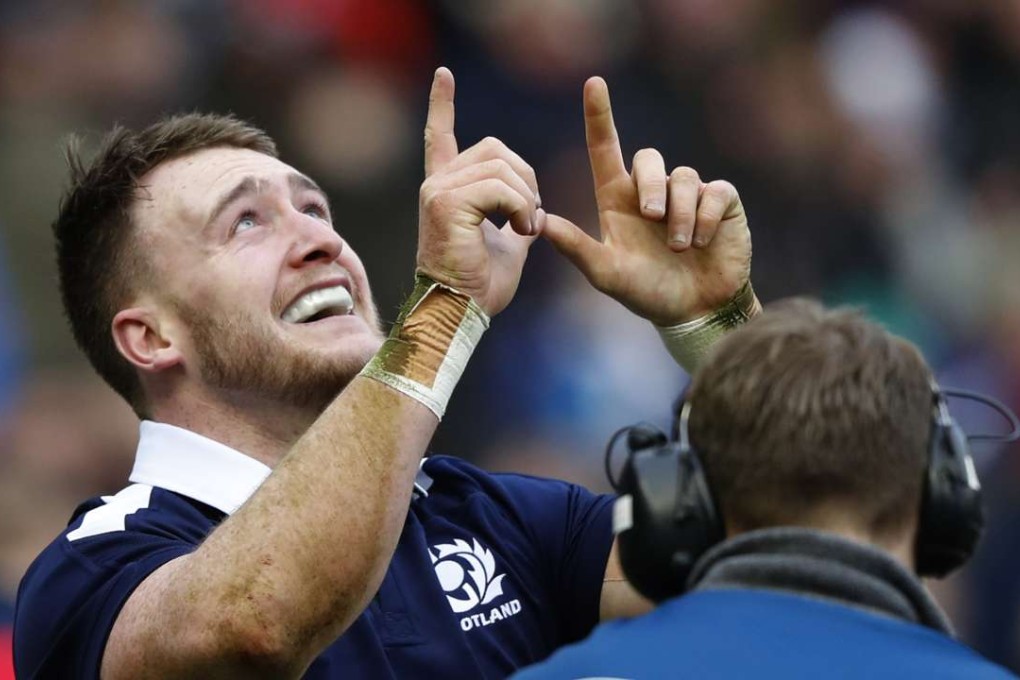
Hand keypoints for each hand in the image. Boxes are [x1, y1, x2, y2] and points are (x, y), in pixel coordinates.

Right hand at [417, 67, 542, 316]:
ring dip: (527, 199)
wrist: (458, 313)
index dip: (442, 105)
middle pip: (495, 149)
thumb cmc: (479, 289)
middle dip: (526, 178)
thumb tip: (536, 213)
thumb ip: (517, 221)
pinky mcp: (446, 203)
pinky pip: (500, 187)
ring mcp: (438, 191)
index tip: (443, 74)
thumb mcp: (507, 248)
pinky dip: (521, 208)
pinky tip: (522, 232)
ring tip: (526, 230)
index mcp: (447, 190)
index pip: (441, 137)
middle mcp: (437, 184)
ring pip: (501, 167)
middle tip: (532, 218)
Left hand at [543, 77, 754, 325]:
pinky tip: (702, 242)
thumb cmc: (646, 291)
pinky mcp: (719, 201)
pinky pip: (713, 190)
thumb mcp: (606, 273)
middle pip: (648, 158)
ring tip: (679, 246)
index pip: (605, 148)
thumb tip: (539, 222)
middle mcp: (651, 191)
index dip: (599, 115)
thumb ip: (575, 247)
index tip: (593, 83)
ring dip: (679, 214)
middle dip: (651, 187)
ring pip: (682, 176)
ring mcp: (687, 194)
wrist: (694, 310)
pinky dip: (704, 218)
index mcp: (617, 200)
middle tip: (652, 219)